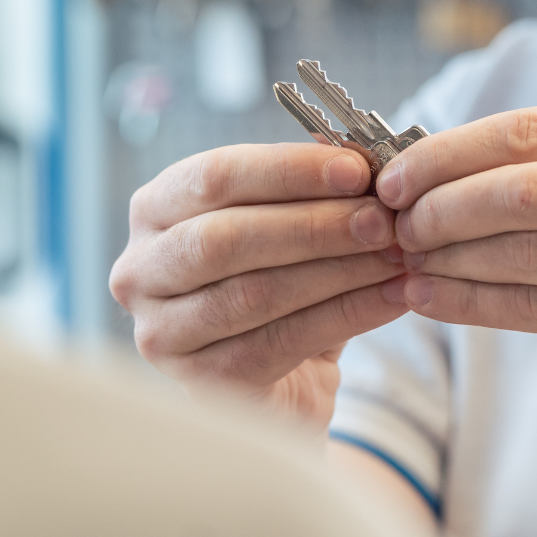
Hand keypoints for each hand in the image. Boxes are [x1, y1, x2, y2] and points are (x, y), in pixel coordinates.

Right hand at [111, 142, 409, 430]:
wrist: (281, 380)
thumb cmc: (280, 284)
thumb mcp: (286, 224)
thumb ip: (310, 188)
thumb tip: (356, 155)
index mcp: (155, 209)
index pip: (215, 176)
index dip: (289, 170)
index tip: (357, 170)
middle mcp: (142, 269)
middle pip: (225, 238)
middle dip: (313, 225)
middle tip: (381, 219)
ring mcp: (162, 331)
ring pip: (253, 293)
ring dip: (337, 270)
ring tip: (394, 255)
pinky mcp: (199, 381)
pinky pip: (280, 343)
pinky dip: (346, 315)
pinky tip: (391, 297)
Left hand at [376, 97, 536, 416]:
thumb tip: (436, 159)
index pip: (531, 130)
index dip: (450, 152)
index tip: (393, 172)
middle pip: (526, 190)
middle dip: (443, 205)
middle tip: (390, 221)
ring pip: (531, 252)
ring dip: (452, 258)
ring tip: (401, 260)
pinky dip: (477, 303)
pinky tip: (431, 298)